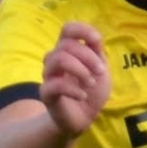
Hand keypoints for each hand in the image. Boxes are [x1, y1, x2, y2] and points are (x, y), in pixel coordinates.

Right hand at [41, 22, 110, 137]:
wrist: (82, 118)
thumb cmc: (90, 92)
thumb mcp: (100, 70)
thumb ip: (97, 53)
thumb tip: (95, 37)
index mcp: (68, 50)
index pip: (67, 29)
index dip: (82, 30)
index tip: (97, 41)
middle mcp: (55, 59)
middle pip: (67, 45)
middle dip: (89, 57)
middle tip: (100, 72)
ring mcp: (49, 75)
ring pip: (59, 59)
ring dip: (80, 70)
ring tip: (91, 83)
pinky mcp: (46, 93)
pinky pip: (55, 84)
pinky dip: (74, 89)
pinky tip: (83, 96)